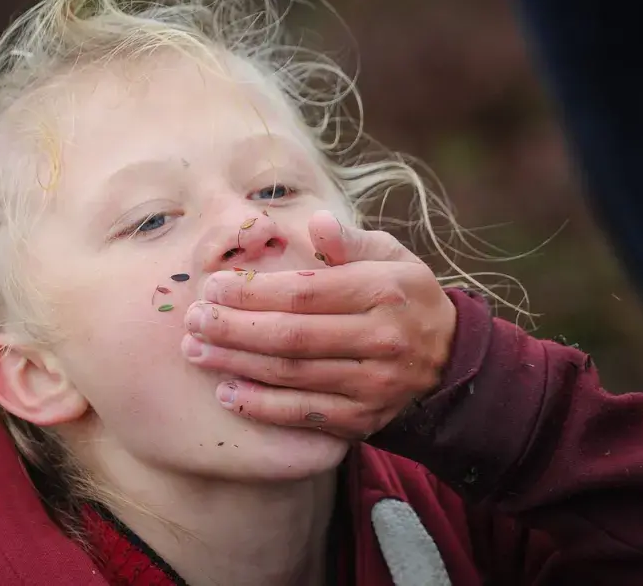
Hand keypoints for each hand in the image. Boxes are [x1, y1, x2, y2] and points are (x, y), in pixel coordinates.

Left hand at [181, 210, 456, 439]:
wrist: (449, 360)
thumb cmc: (403, 296)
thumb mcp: (392, 256)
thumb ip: (350, 241)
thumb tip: (315, 221)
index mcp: (384, 291)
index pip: (305, 293)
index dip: (253, 293)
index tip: (212, 287)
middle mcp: (382, 340)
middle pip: (292, 337)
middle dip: (234, 329)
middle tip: (192, 321)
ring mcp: (374, 385)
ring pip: (293, 377)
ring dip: (237, 365)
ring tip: (196, 351)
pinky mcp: (364, 420)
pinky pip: (305, 416)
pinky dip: (262, 407)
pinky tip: (227, 393)